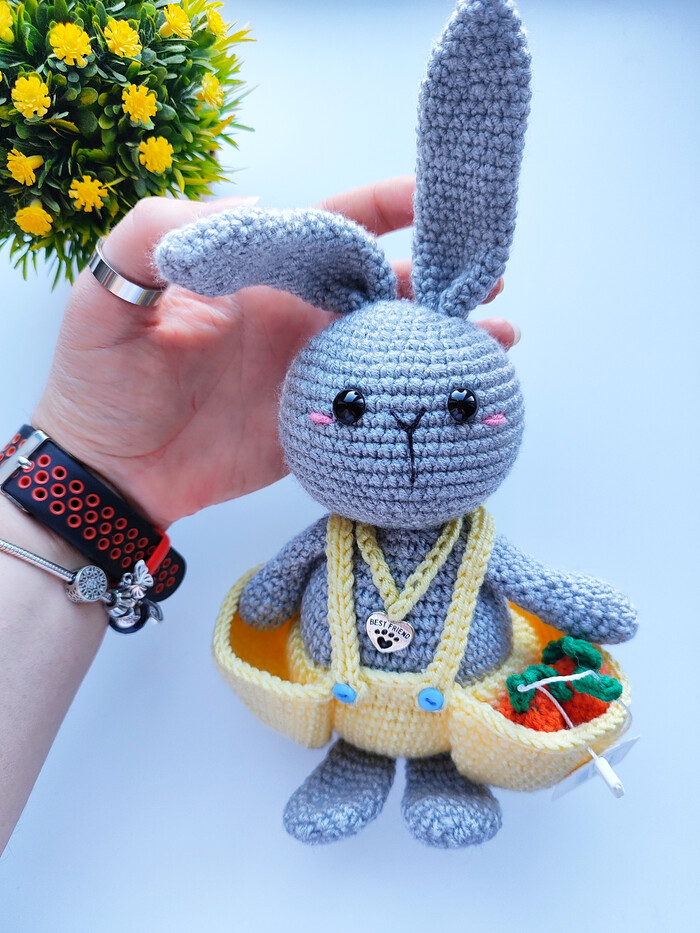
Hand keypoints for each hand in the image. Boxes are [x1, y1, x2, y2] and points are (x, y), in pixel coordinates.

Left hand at [33, 177, 518, 528]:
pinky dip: (421, 397)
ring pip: (391, 344)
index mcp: (261, 277)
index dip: (382, 208)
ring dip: (445, 337)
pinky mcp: (322, 426)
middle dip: (437, 275)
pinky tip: (462, 393)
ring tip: (499, 337)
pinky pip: (379, 406)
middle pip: (381, 285)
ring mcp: (313, 373)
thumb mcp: (110, 293)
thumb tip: (249, 204)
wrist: (111, 474)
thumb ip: (160, 235)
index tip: (432, 197)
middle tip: (489, 276)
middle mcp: (296, 317)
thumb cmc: (101, 380)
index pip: (331, 228)